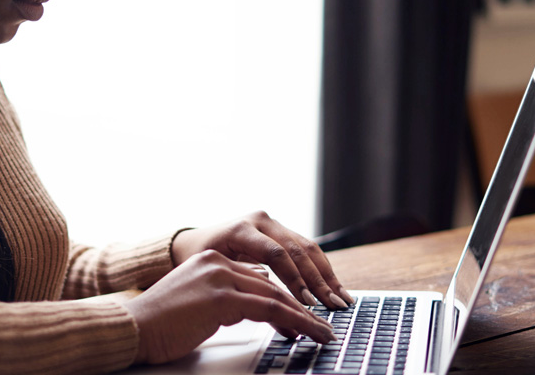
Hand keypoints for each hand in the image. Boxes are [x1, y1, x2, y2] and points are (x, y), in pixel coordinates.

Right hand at [123, 250, 335, 364]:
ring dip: (305, 316)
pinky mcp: (221, 296)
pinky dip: (295, 321)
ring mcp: (220, 276)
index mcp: (212, 259)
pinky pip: (269, 308)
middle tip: (321, 326)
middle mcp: (218, 261)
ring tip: (322, 333)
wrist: (133, 329)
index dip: (285, 298)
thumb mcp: (199, 305)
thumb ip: (227, 299)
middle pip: (272, 283)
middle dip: (301, 306)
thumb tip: (259, 309)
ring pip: (275, 294)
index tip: (304, 316)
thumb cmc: (161, 325)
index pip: (259, 277)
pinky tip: (307, 332)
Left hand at [171, 211, 354, 309]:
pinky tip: (334, 287)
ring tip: (342, 299)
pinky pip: (306, 248)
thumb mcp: (219, 273)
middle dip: (318, 281)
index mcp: (241, 229)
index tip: (308, 302)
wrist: (193, 243)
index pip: (275, 253)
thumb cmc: (200, 262)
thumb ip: (248, 287)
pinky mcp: (280, 230)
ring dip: (327, 275)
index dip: (295, 279)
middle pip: (297, 250)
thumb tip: (279, 313)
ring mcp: (272, 223)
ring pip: (307, 247)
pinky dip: (322, 269)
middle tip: (333, 304)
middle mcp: (260, 221)